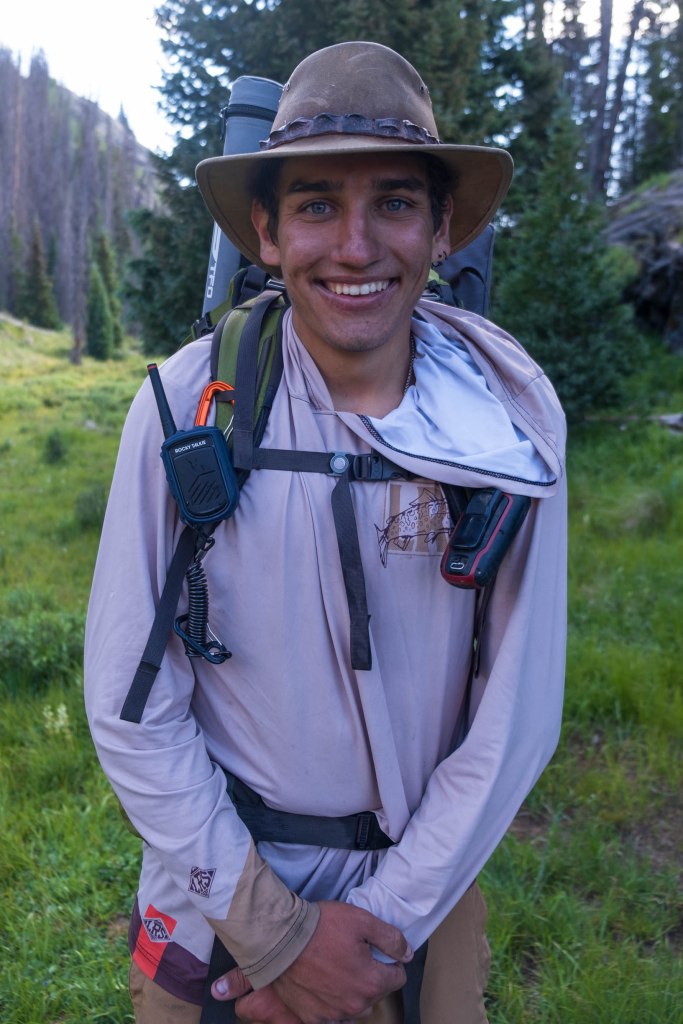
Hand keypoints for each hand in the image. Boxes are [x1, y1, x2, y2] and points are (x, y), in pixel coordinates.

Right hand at [211, 900, 411, 1022]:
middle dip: (371, 975)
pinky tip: (323, 981)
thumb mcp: (363, 921)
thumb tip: (407, 954)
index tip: (376, 949)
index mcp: (371, 983)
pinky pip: (332, 1014)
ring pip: (355, 1005)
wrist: (280, 938)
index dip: (390, 961)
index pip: (397, 978)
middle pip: (376, 993)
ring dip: (352, 990)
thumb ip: (391, 939)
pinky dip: (332, 1000)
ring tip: (338, 966)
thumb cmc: (322, 927)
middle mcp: (354, 1005)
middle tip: (354, 953)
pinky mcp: (312, 1017)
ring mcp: (332, 1014)